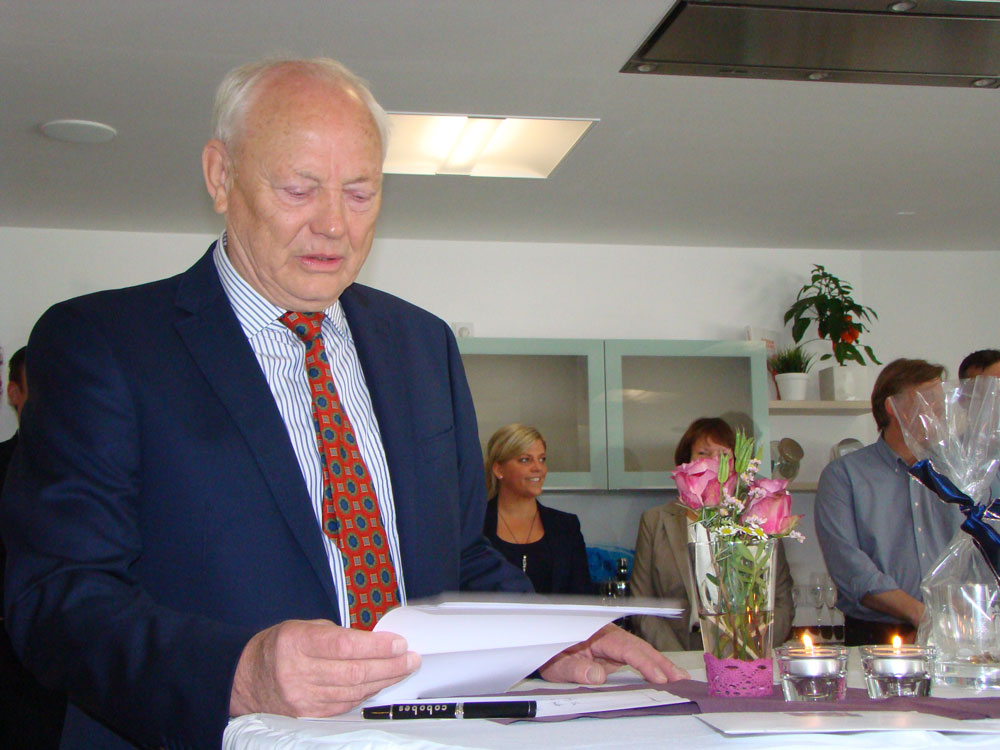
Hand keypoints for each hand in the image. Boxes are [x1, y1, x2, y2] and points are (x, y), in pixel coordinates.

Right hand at [229, 619, 419, 717]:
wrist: (245, 678)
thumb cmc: (280, 646)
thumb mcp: (304, 627)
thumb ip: (337, 635)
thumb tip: (376, 642)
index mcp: (296, 642)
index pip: (343, 646)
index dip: (375, 646)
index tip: (399, 643)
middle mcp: (297, 672)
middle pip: (353, 672)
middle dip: (389, 665)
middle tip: (411, 658)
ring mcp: (302, 697)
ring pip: (353, 691)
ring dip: (383, 680)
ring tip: (402, 670)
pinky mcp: (307, 714)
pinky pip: (344, 705)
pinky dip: (366, 693)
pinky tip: (380, 683)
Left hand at [538, 623, 688, 685]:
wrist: (545, 643)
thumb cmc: (551, 653)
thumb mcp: (557, 664)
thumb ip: (575, 669)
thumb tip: (597, 676)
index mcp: (599, 635)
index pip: (627, 649)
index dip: (645, 663)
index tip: (659, 677)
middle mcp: (610, 636)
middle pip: (640, 647)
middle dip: (662, 663)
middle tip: (681, 679)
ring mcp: (613, 643)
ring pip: (641, 651)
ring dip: (660, 664)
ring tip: (680, 679)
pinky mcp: (614, 651)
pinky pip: (636, 656)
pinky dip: (651, 665)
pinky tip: (663, 675)